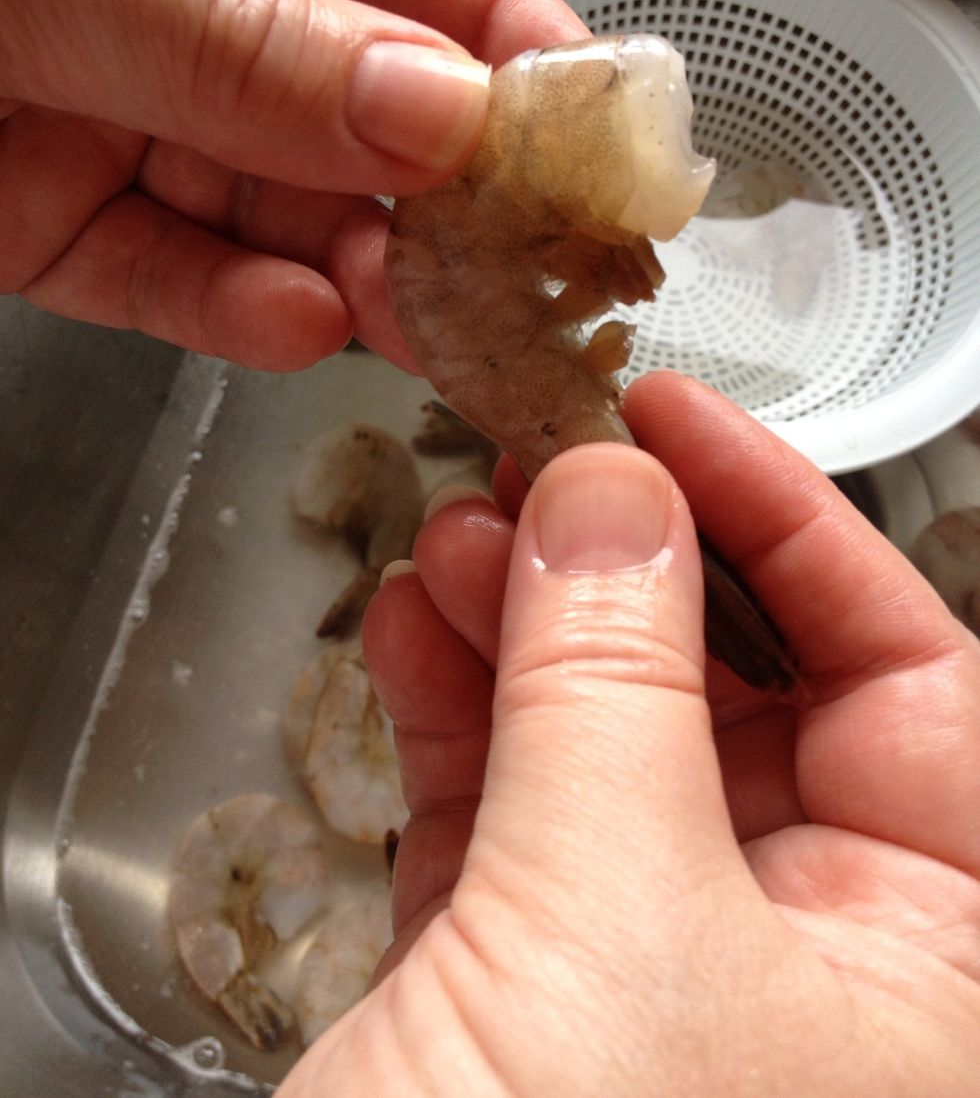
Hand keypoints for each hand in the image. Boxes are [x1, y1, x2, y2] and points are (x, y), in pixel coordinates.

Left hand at [0, 0, 580, 368]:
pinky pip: (160, 269)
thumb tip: (430, 108)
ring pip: (264, 200)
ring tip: (424, 316)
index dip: (490, 24)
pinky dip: (230, 308)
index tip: (583, 113)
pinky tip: (298, 321)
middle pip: (339, 89)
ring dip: (352, 266)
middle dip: (435, 182)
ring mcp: (99, 101)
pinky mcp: (46, 214)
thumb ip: (233, 30)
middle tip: (520, 256)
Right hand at [279, 371, 979, 1097]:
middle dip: (636, 570)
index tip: (679, 418)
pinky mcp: (528, 993)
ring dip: (528, 624)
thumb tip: (604, 499)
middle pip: (747, 699)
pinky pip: (512, 808)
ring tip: (457, 532)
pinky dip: (460, 708)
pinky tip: (415, 624)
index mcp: (937, 984)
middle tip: (545, 465)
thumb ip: (605, 689)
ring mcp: (663, 981)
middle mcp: (823, 980)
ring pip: (613, 742)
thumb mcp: (604, 932)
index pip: (917, 687)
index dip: (795, 528)